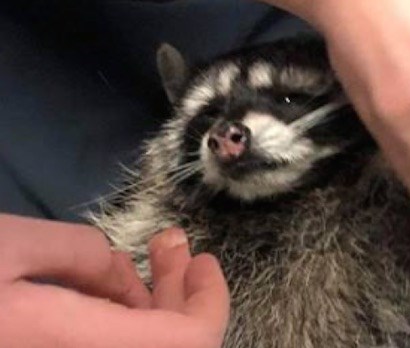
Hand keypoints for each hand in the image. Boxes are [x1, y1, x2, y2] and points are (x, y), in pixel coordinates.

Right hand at [0, 214, 228, 347]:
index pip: (191, 342)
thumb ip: (76, 251)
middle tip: (170, 246)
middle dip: (178, 292)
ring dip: (148, 306)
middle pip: (169, 346)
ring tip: (133, 259)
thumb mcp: (7, 249)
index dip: (211, 302)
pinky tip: (100, 290)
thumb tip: (117, 268)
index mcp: (84, 344)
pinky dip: (118, 322)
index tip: (204, 260)